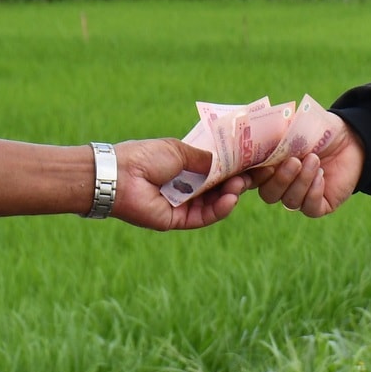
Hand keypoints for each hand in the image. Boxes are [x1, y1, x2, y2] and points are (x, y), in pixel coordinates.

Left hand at [112, 138, 246, 230]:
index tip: (251, 163)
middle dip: (235, 182)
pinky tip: (230, 200)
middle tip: (251, 175)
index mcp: (183, 167)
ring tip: (240, 186)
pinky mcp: (177, 221)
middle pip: (217, 188)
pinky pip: (203, 217)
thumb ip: (205, 158)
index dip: (232, 168)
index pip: (214, 170)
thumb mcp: (179, 150)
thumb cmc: (145, 157)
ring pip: (213, 204)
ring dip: (230, 195)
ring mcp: (181, 205)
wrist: (119, 176)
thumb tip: (228, 162)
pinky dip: (219, 210)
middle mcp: (184, 187)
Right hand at [251, 113, 364, 217]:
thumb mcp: (297, 124)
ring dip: (302, 181)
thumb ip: (277, 130)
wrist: (352, 139)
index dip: (253, 177)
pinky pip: (309, 208)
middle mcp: (282, 185)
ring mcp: (300, 197)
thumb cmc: (320, 130)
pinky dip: (313, 193)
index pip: (252, 179)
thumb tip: (257, 128)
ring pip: (290, 201)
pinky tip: (321, 175)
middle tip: (295, 161)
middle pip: (268, 195)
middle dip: (280, 179)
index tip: (265, 165)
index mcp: (270, 166)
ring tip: (314, 160)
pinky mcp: (319, 205)